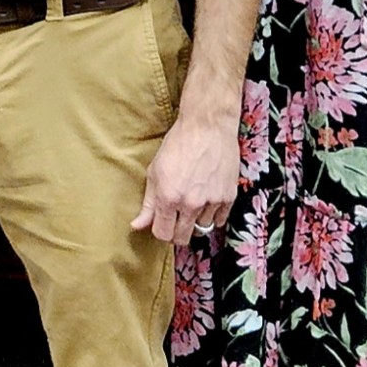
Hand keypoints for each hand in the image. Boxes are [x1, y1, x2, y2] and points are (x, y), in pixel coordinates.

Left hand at [130, 108, 238, 245]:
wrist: (208, 127)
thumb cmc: (178, 144)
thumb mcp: (155, 171)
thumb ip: (148, 203)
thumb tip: (137, 225)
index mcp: (168, 198)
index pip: (163, 234)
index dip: (160, 230)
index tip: (162, 223)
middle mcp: (190, 204)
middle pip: (183, 238)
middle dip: (177, 232)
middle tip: (175, 218)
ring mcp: (212, 202)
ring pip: (202, 228)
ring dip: (195, 220)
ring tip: (192, 200)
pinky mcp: (229, 197)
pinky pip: (220, 220)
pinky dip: (212, 214)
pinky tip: (206, 199)